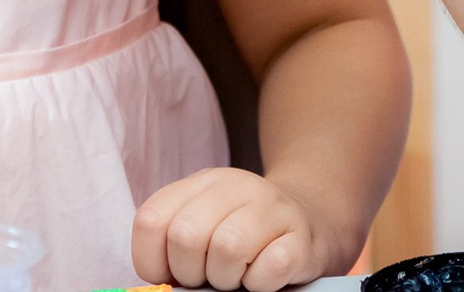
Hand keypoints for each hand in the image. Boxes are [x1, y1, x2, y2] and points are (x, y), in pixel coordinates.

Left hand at [133, 166, 345, 290]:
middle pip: (186, 235)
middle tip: (209, 275)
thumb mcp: (205, 226)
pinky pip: (269, 268)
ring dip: (227, 278)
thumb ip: (174, 244)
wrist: (312, 222)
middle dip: (191, 271)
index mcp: (202, 182)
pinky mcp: (301, 237)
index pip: (150, 220)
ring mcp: (272, 207)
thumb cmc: (245, 237)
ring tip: (238, 275)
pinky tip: (265, 275)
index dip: (152, 261)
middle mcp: (236, 185)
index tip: (172, 272)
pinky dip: (261, 283)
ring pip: (227, 249)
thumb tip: (158, 284)